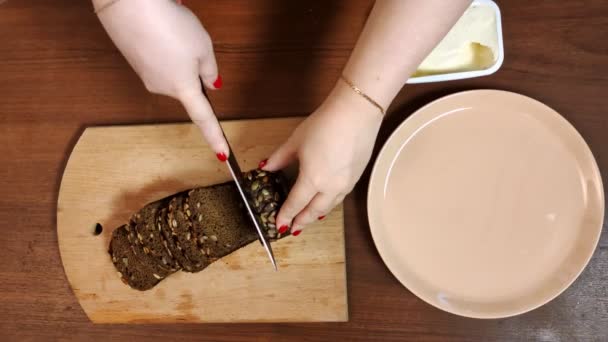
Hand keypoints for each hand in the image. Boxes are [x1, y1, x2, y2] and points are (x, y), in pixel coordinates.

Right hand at [95, 0, 227, 155]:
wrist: (128, 6)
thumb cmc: (169, 26)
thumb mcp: (203, 47)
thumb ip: (210, 70)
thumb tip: (213, 85)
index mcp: (183, 89)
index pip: (204, 119)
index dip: (215, 137)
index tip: (222, 155)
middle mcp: (162, 88)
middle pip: (188, 85)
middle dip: (194, 68)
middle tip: (193, 43)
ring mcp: (146, 76)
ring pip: (173, 71)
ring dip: (179, 55)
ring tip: (174, 32)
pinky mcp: (135, 61)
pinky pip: (158, 60)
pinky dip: (164, 48)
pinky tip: (161, 31)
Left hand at [263, 81, 382, 234]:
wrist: (356, 112)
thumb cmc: (326, 124)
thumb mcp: (296, 142)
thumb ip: (279, 158)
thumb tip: (266, 167)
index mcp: (313, 180)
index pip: (295, 204)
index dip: (286, 216)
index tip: (279, 225)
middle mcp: (331, 187)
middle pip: (314, 211)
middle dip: (302, 221)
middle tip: (293, 228)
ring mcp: (346, 183)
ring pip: (329, 206)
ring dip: (317, 214)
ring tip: (308, 218)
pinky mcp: (356, 177)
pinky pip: (340, 197)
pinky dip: (330, 203)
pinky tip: (326, 201)